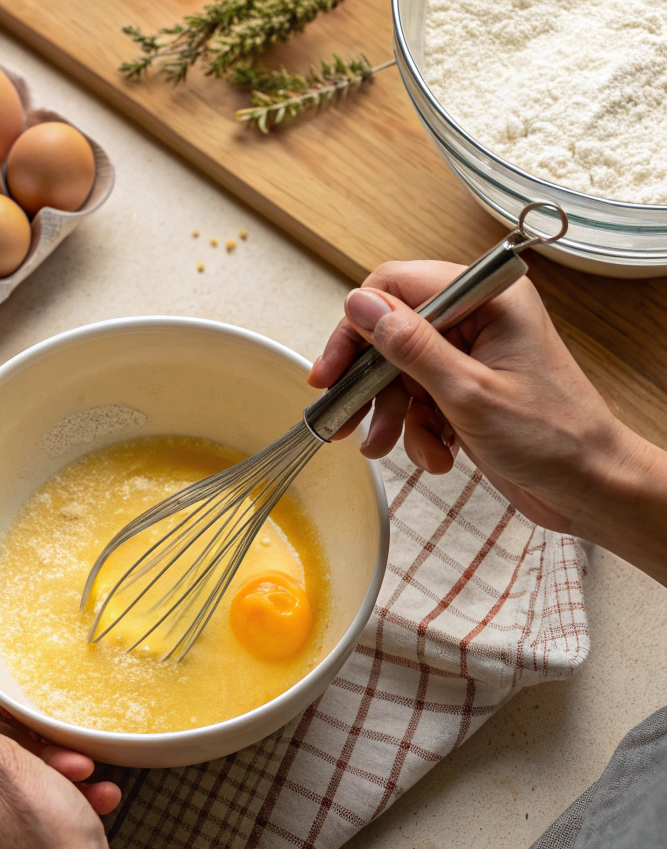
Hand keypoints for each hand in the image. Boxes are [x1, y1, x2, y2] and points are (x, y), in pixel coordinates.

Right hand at [310, 261, 666, 583]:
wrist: (590, 488)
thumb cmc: (553, 438)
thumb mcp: (468, 392)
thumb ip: (410, 346)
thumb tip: (360, 305)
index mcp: (488, 300)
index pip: (398, 287)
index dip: (357, 328)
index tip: (332, 372)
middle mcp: (478, 320)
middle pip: (392, 335)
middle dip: (369, 384)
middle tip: (342, 419)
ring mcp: (471, 357)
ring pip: (401, 375)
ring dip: (394, 417)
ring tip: (386, 449)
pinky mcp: (466, 391)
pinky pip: (420, 403)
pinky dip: (419, 433)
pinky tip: (438, 457)